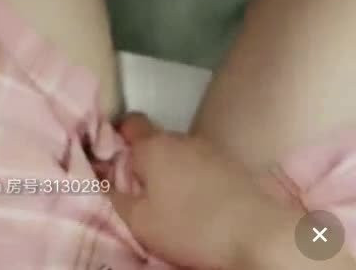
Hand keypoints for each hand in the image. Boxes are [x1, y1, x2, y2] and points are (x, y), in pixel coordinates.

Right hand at [111, 113, 292, 269]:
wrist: (256, 232)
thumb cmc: (190, 226)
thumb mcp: (140, 221)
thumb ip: (115, 196)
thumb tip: (99, 178)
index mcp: (153, 145)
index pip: (130, 123)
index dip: (119, 137)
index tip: (114, 162)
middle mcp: (180, 137)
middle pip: (155, 141)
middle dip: (146, 162)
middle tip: (141, 194)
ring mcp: (209, 148)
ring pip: (180, 154)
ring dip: (173, 172)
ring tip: (171, 204)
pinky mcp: (231, 164)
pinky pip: (202, 166)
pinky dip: (196, 180)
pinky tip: (198, 205)